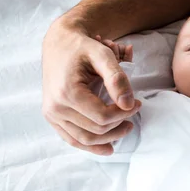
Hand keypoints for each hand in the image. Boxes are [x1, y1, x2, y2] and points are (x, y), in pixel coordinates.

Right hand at [42, 18, 140, 154]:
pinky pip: (72, 139)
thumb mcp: (103, 54)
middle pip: (95, 130)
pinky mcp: (52, 117)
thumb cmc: (82, 47)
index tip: (137, 103)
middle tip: (134, 110)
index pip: (102, 117)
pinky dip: (91, 146)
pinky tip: (108, 147)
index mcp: (67, 92)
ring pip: (84, 139)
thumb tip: (129, 104)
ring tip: (126, 128)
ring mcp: (51, 114)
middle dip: (119, 124)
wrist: (59, 43)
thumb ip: (117, 78)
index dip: (124, 114)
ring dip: (109, 138)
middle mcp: (55, 107)